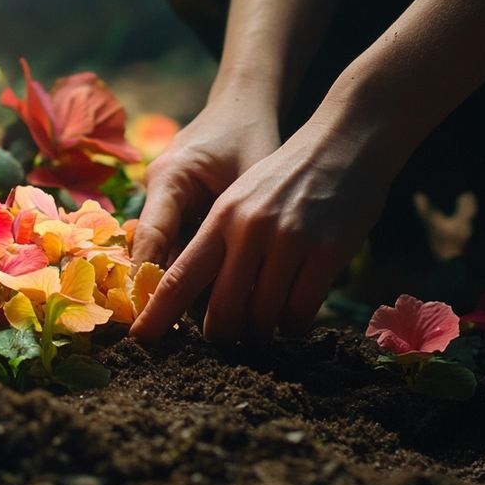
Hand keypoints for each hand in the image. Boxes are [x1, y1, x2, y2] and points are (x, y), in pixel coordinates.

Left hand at [130, 116, 394, 344]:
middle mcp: (251, 230)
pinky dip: (293, 327)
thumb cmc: (289, 175)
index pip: (180, 276)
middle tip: (228, 341)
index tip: (141, 340)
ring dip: (261, 334)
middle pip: (222, 310)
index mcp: (222, 217)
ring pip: (263, 317)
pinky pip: (301, 311)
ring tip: (265, 330)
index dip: (158, 312)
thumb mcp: (241, 196)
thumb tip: (192, 291)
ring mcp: (291, 241)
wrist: (344, 143)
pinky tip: (294, 322)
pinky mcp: (327, 252)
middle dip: (222, 336)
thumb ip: (218, 238)